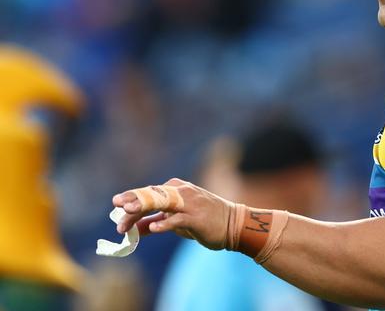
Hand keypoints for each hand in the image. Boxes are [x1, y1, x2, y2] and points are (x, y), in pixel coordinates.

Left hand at [112, 178, 233, 249]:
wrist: (233, 225)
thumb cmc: (203, 221)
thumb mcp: (176, 221)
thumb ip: (156, 222)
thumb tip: (133, 229)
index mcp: (176, 190)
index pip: (149, 192)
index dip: (132, 197)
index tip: (116, 203)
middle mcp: (181, 193)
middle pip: (153, 195)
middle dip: (134, 201)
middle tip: (118, 207)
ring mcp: (190, 204)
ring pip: (163, 203)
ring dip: (145, 207)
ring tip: (129, 212)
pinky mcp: (197, 218)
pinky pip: (178, 219)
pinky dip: (166, 223)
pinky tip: (154, 228)